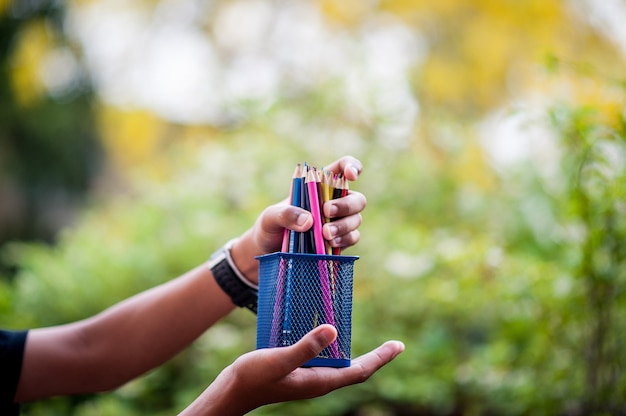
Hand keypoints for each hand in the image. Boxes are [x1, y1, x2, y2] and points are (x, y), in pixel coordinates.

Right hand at [180, 325, 403, 414]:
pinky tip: (330, 338)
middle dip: (376, 358)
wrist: (232, 391)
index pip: (359, 370)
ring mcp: (308, 377)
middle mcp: (319, 381)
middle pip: (355, 369)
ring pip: (340, 365)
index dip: (381, 358)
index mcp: (320, 381)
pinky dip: (334, 349)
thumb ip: (306, 347)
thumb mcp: (280, 359)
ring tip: (372, 344)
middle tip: (394, 346)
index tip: (399, 346)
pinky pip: (324, 360)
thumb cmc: (254, 377)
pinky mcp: (298, 371)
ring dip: (356, 353)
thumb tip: (334, 330)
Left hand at [231, 156, 366, 282]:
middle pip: (356, 197)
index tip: (350, 175)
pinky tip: (330, 244)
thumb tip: (309, 220)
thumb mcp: (270, 218)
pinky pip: (353, 237)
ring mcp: (338, 222)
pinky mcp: (339, 241)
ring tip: (325, 234)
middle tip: (326, 211)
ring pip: (356, 218)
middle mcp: (332, 201)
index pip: (342, 168)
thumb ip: (286, 214)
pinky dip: (344, 239)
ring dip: (344, 225)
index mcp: (317, 186)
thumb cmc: (269, 228)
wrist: (268, 254)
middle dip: (346, 204)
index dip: (352, 167)